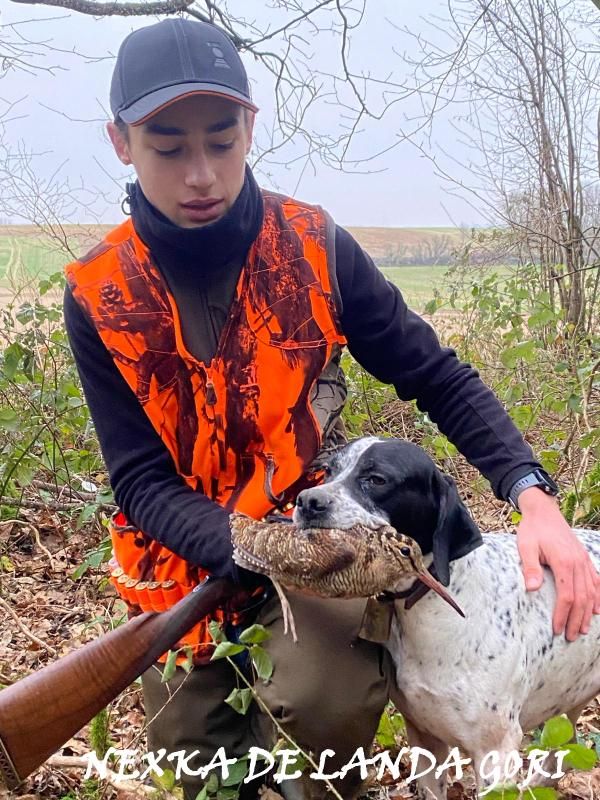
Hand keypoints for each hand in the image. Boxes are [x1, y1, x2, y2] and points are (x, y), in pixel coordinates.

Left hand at [516, 488, 599, 640]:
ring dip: (587, 612)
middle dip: (576, 619)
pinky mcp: (584, 558)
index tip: (556, 630)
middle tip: (569, 637)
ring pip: (591, 592)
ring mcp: (584, 560)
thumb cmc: (532, 529)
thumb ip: (530, 567)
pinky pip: (595, 580)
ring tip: (582, 629)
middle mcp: (578, 562)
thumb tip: (532, 589)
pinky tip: (596, 610)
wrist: (543, 510)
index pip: (567, 596)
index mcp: (564, 562)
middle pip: (582, 598)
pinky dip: (597, 597)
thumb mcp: (525, 546)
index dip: (562, 615)